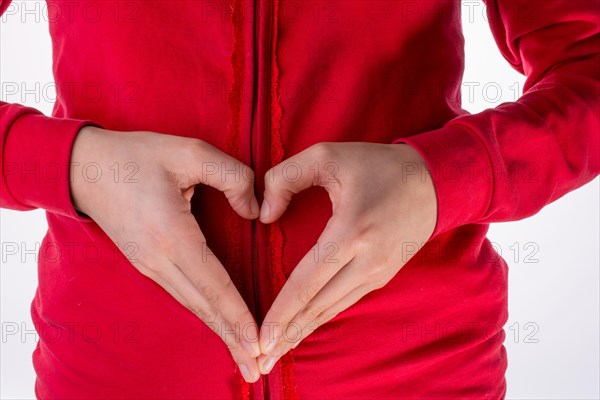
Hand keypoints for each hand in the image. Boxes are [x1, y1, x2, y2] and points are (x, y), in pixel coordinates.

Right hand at [70, 126, 261, 381]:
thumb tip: (256, 211)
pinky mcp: (148, 264)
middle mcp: (160, 261)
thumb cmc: (139, 156)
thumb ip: (233, 177)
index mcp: (172, 236)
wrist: (87, 168)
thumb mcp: (190, 152)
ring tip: (244, 357)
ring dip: (220, 332)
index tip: (258, 342)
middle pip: (204, 307)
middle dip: (232, 338)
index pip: (214, 286)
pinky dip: (205, 314)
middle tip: (259, 369)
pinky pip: (183, 295)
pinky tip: (219, 324)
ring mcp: (150, 266)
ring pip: (193, 306)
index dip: (238, 316)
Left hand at [256, 142, 436, 373]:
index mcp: (352, 231)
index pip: (307, 282)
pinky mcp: (381, 276)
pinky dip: (320, 319)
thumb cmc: (378, 166)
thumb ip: (286, 178)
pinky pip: (344, 303)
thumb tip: (264, 216)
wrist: (435, 182)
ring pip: (331, 311)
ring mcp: (377, 273)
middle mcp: (366, 261)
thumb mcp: (328, 155)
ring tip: (275, 356)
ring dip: (301, 333)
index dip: (281, 312)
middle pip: (318, 307)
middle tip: (258, 362)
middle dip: (286, 336)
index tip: (259, 338)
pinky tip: (303, 330)